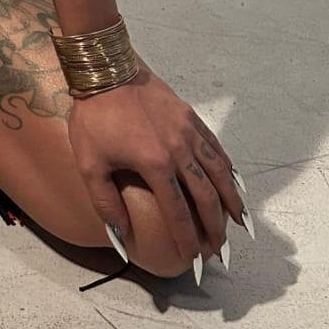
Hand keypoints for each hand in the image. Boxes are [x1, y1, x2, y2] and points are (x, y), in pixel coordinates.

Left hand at [66, 57, 249, 270]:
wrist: (104, 69)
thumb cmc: (94, 116)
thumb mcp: (89, 163)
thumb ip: (105, 203)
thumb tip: (121, 236)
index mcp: (155, 165)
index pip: (178, 213)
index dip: (187, 239)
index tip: (193, 259)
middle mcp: (179, 150)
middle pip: (206, 197)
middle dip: (215, 227)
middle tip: (220, 248)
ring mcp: (188, 131)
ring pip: (219, 171)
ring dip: (231, 198)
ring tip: (239, 220)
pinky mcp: (189, 115)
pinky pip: (215, 146)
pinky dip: (226, 167)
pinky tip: (230, 179)